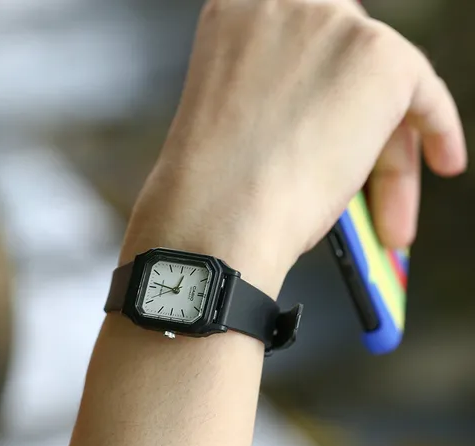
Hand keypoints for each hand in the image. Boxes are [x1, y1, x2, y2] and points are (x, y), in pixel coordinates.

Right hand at [123, 0, 465, 297]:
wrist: (217, 217)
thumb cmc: (214, 190)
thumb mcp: (236, 117)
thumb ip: (275, 94)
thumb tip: (322, 120)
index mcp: (235, 15)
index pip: (303, 46)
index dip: (323, 88)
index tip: (333, 114)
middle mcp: (283, 1)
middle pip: (346, 61)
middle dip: (358, 121)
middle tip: (360, 176)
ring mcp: (332, 23)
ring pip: (381, 86)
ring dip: (388, 152)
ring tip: (385, 209)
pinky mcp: (379, 57)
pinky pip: (424, 95)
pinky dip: (437, 131)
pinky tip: (439, 158)